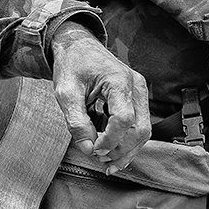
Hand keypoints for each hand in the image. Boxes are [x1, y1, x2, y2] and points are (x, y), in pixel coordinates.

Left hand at [49, 20, 150, 173]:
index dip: (110, 141)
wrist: (78, 46)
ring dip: (126, 150)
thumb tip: (88, 149)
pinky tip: (109, 151)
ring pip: (143, 131)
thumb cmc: (71, 65)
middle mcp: (136, 86)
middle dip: (121, 150)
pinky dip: (125, 142)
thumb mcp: (65, 93)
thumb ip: (76, 122)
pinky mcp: (136, 98)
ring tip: (105, 162)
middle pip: (141, 129)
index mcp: (119, 80)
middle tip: (99, 158)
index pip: (124, 120)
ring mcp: (139, 91)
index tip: (93, 149)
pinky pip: (138, 125)